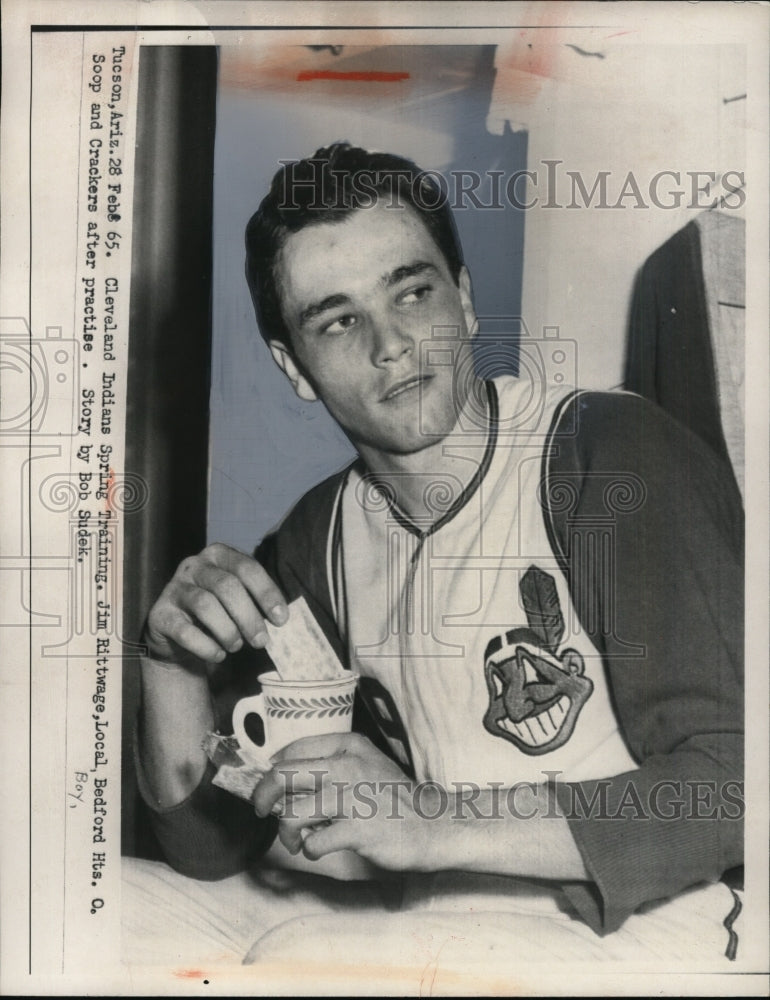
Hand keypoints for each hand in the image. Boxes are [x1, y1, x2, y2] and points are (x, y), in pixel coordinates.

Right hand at [144, 542, 287, 667]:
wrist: (177, 637)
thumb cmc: (218, 614)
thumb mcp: (238, 602)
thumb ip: (256, 604)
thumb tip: (281, 619)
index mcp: (219, 555)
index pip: (247, 567)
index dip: (266, 592)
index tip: (281, 619)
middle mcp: (194, 565)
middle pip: (227, 586)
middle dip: (248, 616)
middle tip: (261, 641)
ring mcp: (174, 587)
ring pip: (206, 605)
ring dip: (227, 631)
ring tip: (236, 647)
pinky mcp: (160, 613)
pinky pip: (185, 630)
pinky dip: (206, 646)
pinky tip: (218, 655)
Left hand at [253, 733, 436, 870]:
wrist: (432, 825)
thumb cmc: (393, 798)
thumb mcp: (367, 764)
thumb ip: (332, 763)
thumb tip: (283, 774)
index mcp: (349, 747)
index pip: (293, 750)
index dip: (272, 770)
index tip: (271, 785)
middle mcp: (348, 767)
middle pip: (283, 775)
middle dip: (262, 795)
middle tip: (262, 810)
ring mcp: (352, 798)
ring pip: (292, 814)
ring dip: (287, 833)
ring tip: (297, 840)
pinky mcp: (357, 829)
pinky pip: (314, 843)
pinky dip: (311, 849)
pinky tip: (321, 848)